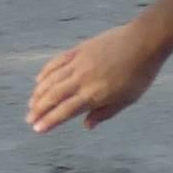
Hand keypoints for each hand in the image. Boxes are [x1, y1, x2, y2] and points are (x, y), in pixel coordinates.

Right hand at [27, 21, 165, 132]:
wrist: (143, 42)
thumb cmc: (140, 74)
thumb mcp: (127, 99)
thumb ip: (105, 113)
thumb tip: (87, 125)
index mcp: (94, 94)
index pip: (65, 111)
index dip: (50, 121)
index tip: (37, 129)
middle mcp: (81, 80)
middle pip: (53, 97)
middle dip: (38, 110)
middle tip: (29, 119)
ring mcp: (78, 63)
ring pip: (51, 80)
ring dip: (38, 93)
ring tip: (32, 104)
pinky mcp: (78, 50)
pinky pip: (56, 63)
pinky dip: (45, 72)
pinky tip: (39, 80)